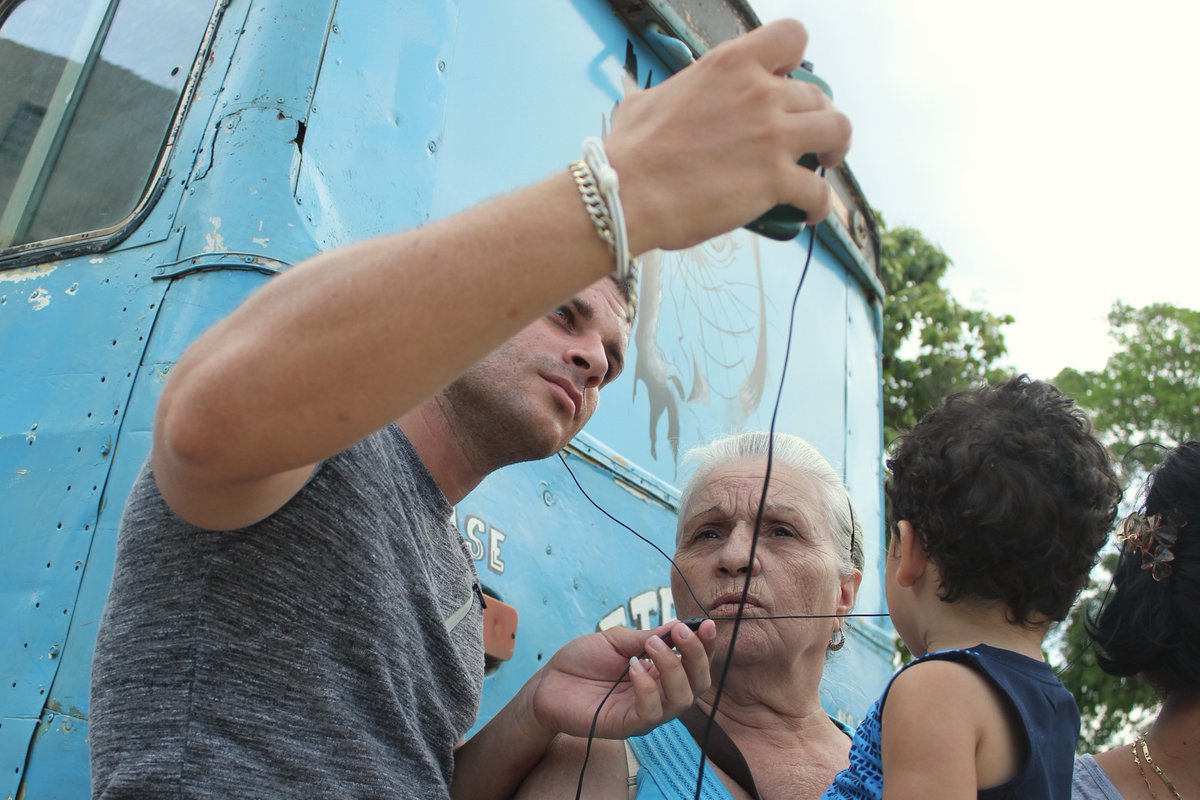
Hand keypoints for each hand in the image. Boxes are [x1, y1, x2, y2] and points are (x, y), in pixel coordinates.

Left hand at [526, 619, 716, 739]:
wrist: (549, 682)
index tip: (706, 624)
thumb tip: (680, 625)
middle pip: (698, 685)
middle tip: (679, 633)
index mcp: (660, 672)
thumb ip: (647, 637)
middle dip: (696, 656)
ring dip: (672, 668)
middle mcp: (659, 694)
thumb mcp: (617, 641)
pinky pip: (651, 712)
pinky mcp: (628, 725)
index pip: (695, 664)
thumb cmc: (582, 662)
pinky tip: (634, 668)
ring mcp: (645, 712)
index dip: (706, 646)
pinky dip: (648, 687)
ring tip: (651, 645)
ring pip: (681, 700)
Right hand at [604, 19, 851, 253]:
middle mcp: (760, 94)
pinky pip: (818, 191)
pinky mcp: (775, 180)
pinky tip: (809, 212)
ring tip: (824, 163)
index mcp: (730, 65)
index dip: (797, 59)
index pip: (791, 36)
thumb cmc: (630, 152)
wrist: (626, 193)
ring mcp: (772, 137)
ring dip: (835, 148)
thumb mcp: (647, 101)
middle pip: (818, 94)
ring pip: (837, 130)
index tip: (788, 80)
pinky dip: (819, 204)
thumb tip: (661, 101)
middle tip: (803, 137)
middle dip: (815, 116)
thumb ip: (673, 94)